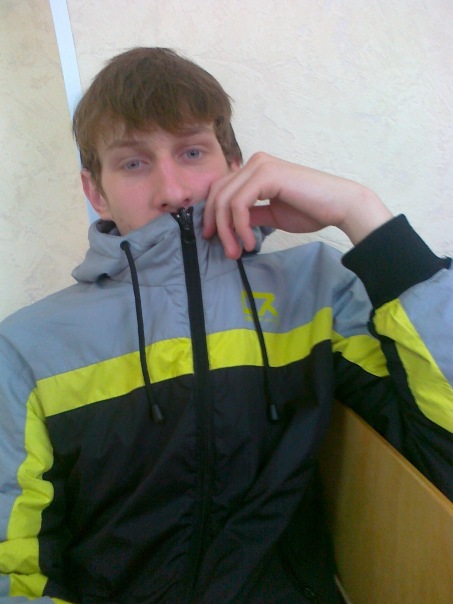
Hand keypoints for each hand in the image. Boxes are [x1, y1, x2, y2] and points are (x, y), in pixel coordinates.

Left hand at [203, 152, 392, 258]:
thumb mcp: (271, 214)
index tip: (215, 239)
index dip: (212, 215)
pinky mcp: (266, 175)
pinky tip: (250, 242)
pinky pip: (239, 204)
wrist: (339, 206)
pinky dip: (240, 227)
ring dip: (227, 231)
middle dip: (215, 225)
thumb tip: (227, 226)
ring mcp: (260, 166)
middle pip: (217, 193)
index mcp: (255, 169)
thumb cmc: (311, 210)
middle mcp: (255, 162)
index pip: (221, 190)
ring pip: (225, 200)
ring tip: (236, 251)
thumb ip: (250, 215)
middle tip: (225, 250)